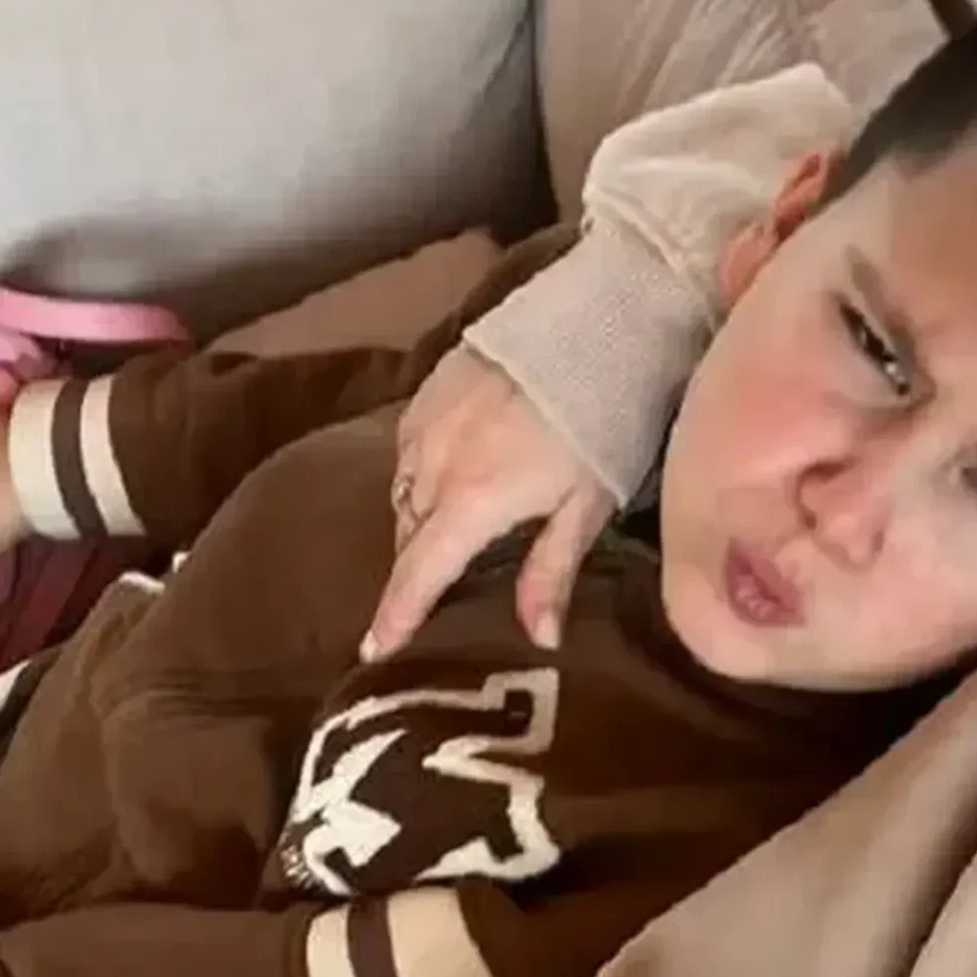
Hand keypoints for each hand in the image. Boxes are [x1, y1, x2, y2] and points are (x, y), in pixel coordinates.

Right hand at [366, 349, 612, 659]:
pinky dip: (420, 474)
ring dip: (418, 520)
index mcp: (470, 504)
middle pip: (407, 535)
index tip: (372, 649)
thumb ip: (553, 571)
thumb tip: (539, 637)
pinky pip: (409, 450)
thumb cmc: (604, 424)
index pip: (418, 575)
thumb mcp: (587, 506)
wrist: (591, 327)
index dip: (395, 616)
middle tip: (429, 594)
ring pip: (404, 492)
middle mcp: (432, 466)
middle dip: (415, 568)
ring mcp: (425, 423)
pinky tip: (449, 476)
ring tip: (444, 537)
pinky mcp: (428, 389)